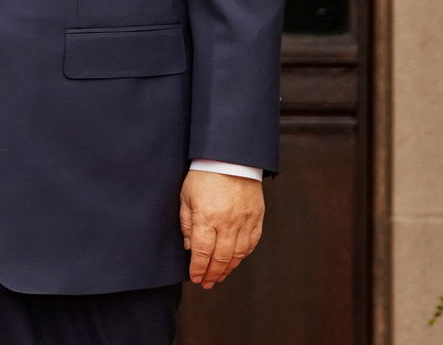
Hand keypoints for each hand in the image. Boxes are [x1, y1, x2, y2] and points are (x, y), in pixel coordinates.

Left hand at [179, 169, 263, 288]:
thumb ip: (187, 223)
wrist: (230, 159)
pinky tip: (235, 261)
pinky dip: (243, 256)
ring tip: (219, 277)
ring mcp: (244, 222)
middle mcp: (227, 223)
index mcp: (207, 217)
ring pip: (237, 254)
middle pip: (220, 257)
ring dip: (228, 269)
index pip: (202, 252)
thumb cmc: (204, 175)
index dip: (198, 268)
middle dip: (212, 273)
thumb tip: (190, 246)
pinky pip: (251, 243)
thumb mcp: (186, 196)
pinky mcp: (256, 218)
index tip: (195, 277)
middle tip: (206, 283)